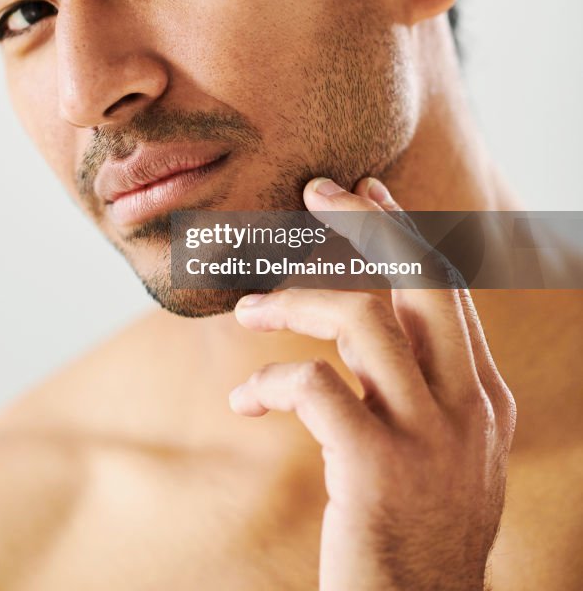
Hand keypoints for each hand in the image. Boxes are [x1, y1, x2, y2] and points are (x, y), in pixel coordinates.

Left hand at [229, 176, 515, 590]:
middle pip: (420, 281)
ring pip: (365, 318)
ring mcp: (428, 437)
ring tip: (248, 308)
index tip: (366, 190)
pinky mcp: (378, 469)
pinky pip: (315, 387)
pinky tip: (245, 402)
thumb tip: (371, 325)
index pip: (446, 290)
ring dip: (296, 300)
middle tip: (316, 190)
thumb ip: (418, 389)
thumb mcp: (439, 455)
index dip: (403, 231)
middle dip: (367, 223)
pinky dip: (271, 381)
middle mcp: (466, 407)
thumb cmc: (415, 537)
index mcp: (482, 397)